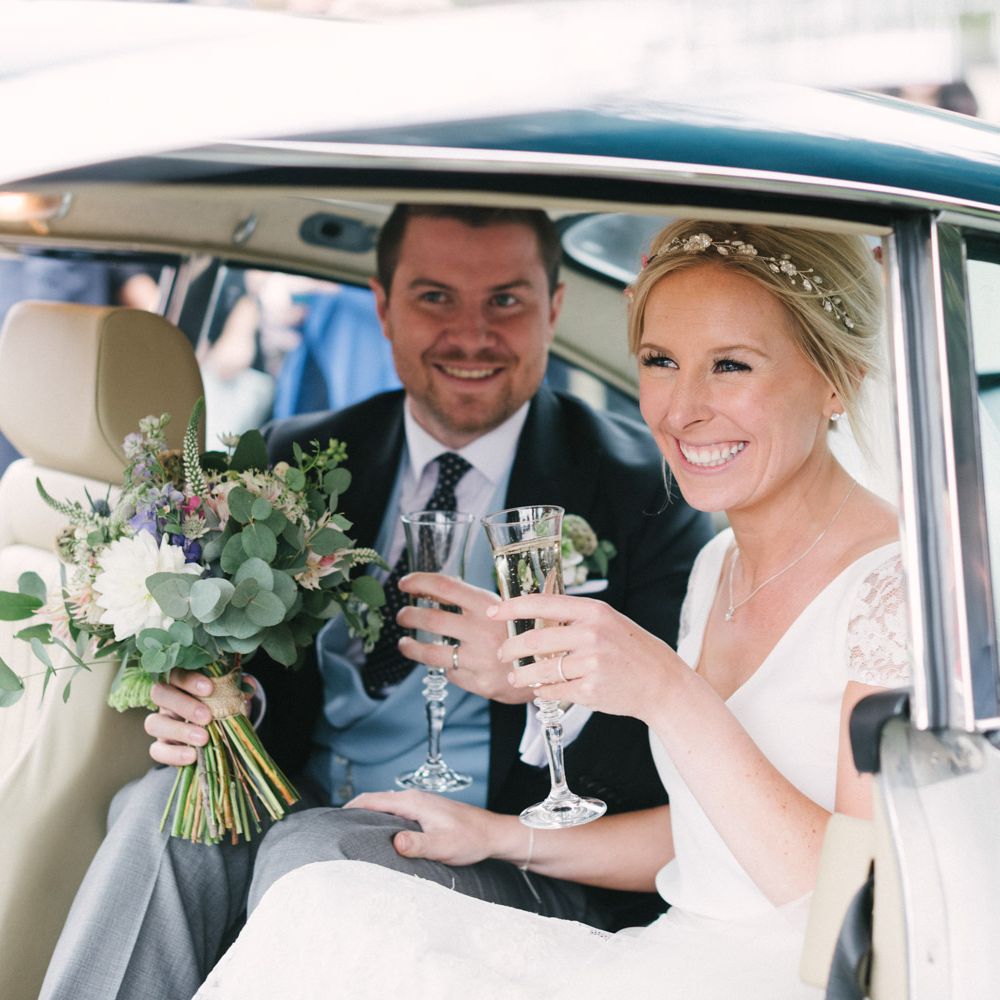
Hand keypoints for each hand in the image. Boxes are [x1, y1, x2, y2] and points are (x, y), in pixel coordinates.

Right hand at [146, 670, 255, 766]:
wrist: (218, 729)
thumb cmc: (220, 704)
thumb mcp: (229, 693)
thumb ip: (236, 686)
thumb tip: (248, 683)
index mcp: (180, 681)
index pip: (175, 673)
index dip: (189, 680)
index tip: (210, 688)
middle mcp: (166, 700)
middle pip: (160, 694)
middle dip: (184, 705)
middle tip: (207, 717)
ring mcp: (161, 723)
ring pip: (153, 723)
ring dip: (179, 730)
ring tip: (203, 738)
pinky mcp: (161, 746)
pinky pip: (157, 750)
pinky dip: (173, 754)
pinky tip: (192, 756)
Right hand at [345, 789, 503, 866]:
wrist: (493, 835)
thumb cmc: (471, 839)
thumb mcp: (443, 846)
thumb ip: (417, 844)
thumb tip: (394, 841)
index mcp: (413, 802)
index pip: (371, 799)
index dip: (349, 809)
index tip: (330, 822)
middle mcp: (414, 799)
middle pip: (375, 802)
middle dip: (354, 814)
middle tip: (336, 832)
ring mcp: (420, 805)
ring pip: (385, 809)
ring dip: (369, 819)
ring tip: (353, 837)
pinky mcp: (426, 814)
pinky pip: (396, 815)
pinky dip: (382, 823)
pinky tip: (381, 838)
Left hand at [396, 573, 531, 703]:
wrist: (556, 666)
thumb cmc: (530, 631)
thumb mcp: (511, 607)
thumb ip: (478, 601)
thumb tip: (441, 590)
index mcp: (489, 606)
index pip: (445, 586)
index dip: (420, 582)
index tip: (405, 583)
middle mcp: (481, 631)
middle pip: (430, 619)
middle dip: (408, 615)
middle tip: (401, 615)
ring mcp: (479, 659)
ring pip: (430, 652)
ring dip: (411, 646)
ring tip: (404, 643)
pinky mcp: (479, 683)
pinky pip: (452, 673)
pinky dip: (446, 667)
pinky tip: (446, 663)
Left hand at [487, 593, 678, 723]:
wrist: (660, 682)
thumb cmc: (630, 650)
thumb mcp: (607, 622)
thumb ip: (574, 619)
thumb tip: (534, 619)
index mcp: (593, 611)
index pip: (542, 604)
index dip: (512, 607)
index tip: (493, 611)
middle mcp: (591, 634)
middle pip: (534, 640)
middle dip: (510, 649)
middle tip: (502, 654)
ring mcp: (591, 663)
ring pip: (539, 669)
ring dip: (521, 675)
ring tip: (516, 676)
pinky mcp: (590, 690)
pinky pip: (553, 690)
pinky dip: (542, 691)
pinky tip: (541, 689)